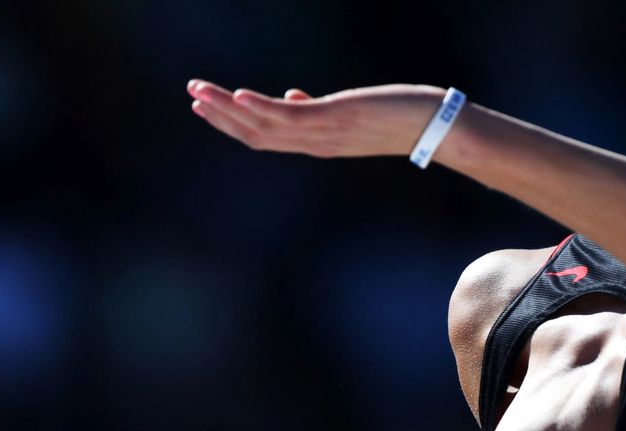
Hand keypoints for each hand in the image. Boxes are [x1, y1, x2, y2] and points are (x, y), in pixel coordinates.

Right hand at [186, 80, 444, 158]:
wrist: (434, 126)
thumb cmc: (396, 116)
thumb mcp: (349, 112)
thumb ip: (316, 109)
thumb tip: (293, 97)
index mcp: (316, 142)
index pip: (264, 138)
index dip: (231, 124)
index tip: (205, 105)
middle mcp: (315, 143)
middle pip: (256, 137)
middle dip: (220, 117)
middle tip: (191, 95)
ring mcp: (324, 133)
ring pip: (265, 128)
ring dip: (228, 110)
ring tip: (198, 91)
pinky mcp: (335, 119)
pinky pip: (289, 119)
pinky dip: (260, 108)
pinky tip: (237, 94)